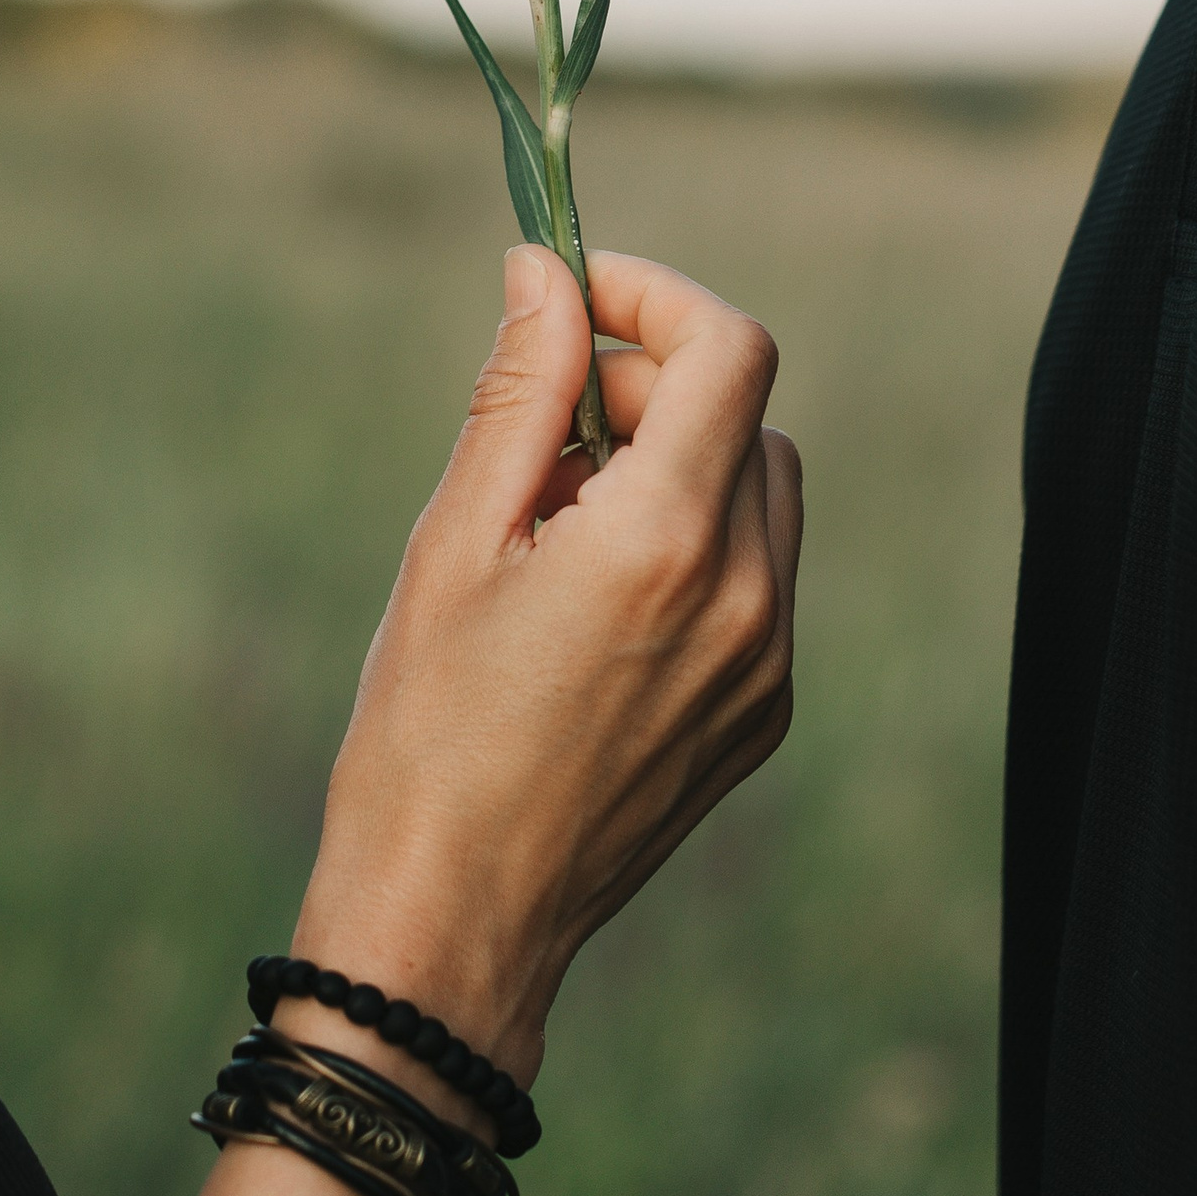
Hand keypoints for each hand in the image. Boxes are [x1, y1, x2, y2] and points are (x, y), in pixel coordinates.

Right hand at [287, 246, 800, 1090]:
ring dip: (679, 466)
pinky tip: (590, 607)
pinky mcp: (764, 717)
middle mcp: (749, 599)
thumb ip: (519, 391)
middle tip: (542, 432)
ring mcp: (768, 667)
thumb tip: (543, 270)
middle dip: (650, 386)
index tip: (577, 296)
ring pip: (762, 493)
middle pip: (746, 415)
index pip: (730, 349)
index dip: (655, 297)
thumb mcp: (454, 539)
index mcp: (668, 542)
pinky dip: (694, 550)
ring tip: (559, 528)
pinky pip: (759, 582)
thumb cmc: (427, 731)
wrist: (454, 925)